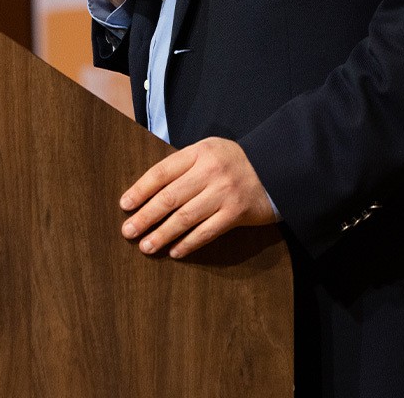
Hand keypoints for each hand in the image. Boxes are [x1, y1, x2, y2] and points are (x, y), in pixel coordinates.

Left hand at [120, 137, 277, 258]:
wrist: (278, 169)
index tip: (125, 205)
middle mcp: (210, 171)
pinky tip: (175, 252)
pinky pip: (206, 232)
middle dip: (145, 216)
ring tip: (146, 246)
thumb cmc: (236, 163)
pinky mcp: (236, 213)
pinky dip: (188, 243)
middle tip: (127, 231)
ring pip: (184, 217)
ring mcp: (224, 193)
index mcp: (200, 152)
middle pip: (169, 197)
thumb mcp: (210, 152)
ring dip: (162, 234)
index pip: (162, 172)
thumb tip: (148, 193)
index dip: (140, 189)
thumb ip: (184, 167)